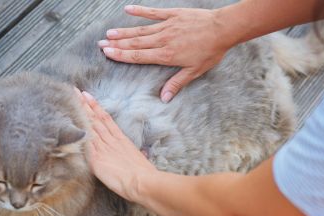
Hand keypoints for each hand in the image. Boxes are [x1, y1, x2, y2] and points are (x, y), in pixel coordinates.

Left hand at [78, 90, 158, 201]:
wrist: (142, 181)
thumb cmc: (144, 174)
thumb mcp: (141, 160)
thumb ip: (136, 155)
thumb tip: (142, 155)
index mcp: (121, 140)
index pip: (106, 118)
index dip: (96, 107)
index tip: (88, 96)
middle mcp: (111, 141)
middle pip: (95, 118)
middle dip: (84, 105)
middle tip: (75, 92)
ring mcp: (103, 148)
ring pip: (90, 126)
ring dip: (80, 113)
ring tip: (72, 101)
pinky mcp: (96, 158)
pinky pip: (85, 142)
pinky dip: (78, 131)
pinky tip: (70, 123)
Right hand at [98, 5, 231, 102]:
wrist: (222, 29)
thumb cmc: (210, 51)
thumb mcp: (194, 71)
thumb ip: (176, 83)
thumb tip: (164, 98)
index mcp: (166, 55)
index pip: (138, 56)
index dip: (121, 55)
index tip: (108, 53)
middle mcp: (162, 40)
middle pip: (135, 43)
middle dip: (117, 44)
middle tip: (101, 44)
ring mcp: (167, 26)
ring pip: (141, 30)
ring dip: (124, 32)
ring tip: (109, 33)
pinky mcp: (173, 15)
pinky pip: (153, 13)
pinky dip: (140, 11)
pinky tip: (128, 9)